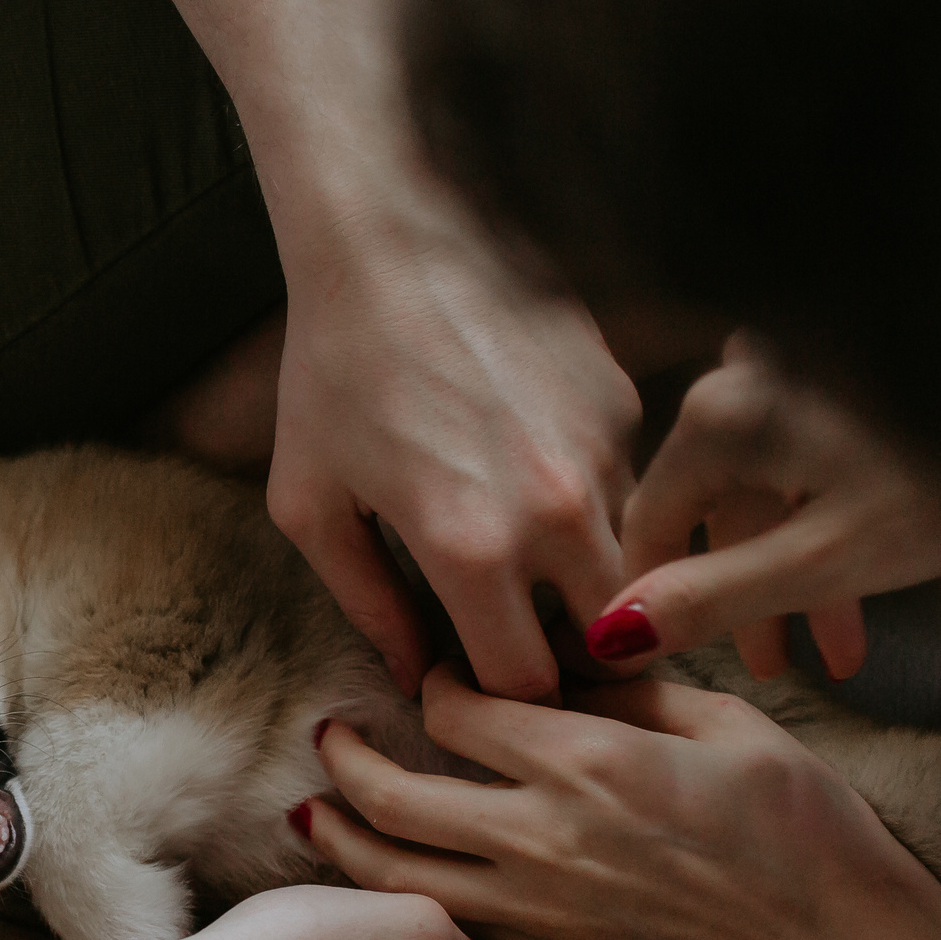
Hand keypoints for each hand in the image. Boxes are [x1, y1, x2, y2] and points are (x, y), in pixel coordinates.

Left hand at [139, 0, 639, 702]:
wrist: (394, 237)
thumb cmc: (331, 370)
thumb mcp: (313, 504)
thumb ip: (366, 604)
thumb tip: (412, 675)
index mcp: (469, 549)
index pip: (525, 686)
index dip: (500, 702)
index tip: (472, 685)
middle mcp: (554, 511)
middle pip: (600, 643)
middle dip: (565, 660)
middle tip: (519, 646)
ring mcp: (603, 454)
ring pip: (624, 568)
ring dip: (586, 586)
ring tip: (530, 569)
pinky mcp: (626, 404)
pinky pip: (627, 492)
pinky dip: (592, 509)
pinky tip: (535, 479)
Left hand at [297, 666, 940, 939]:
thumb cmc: (797, 820)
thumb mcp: (722, 718)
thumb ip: (626, 684)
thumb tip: (557, 658)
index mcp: (585, 761)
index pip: (456, 710)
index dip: (433, 680)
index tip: (437, 669)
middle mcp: (543, 836)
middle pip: (398, 797)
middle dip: (349, 759)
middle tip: (329, 732)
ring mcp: (539, 906)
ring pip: (400, 875)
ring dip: (345, 839)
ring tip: (315, 808)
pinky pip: (446, 918)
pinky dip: (397, 893)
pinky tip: (381, 872)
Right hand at [586, 337, 940, 679]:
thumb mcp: (826, 558)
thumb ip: (713, 597)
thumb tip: (614, 635)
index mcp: (722, 413)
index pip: (649, 518)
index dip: (648, 598)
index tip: (650, 660)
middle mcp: (747, 377)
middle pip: (715, 506)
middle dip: (747, 598)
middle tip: (772, 673)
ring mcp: (799, 371)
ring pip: (769, 490)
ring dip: (798, 575)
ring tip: (839, 655)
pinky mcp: (847, 378)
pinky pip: (810, 462)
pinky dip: (827, 525)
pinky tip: (865, 590)